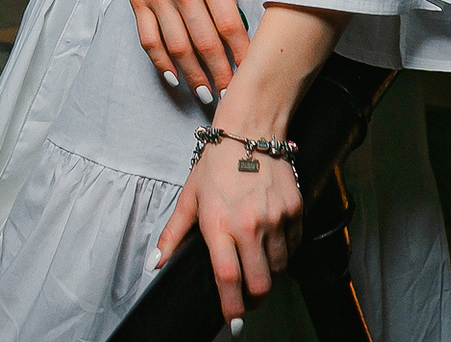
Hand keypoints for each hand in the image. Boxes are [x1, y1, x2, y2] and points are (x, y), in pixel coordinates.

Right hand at [112, 0, 249, 100]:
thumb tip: (237, 22)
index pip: (230, 25)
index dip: (242, 54)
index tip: (252, 72)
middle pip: (205, 44)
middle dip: (221, 74)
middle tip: (231, 96)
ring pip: (177, 48)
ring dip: (193, 76)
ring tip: (206, 94)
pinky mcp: (138, 1)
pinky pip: (149, 40)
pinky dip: (161, 63)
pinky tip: (174, 76)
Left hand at [152, 117, 304, 323]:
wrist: (250, 130)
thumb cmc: (217, 163)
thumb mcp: (189, 197)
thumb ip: (173, 234)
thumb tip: (155, 263)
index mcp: (219, 224)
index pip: (228, 278)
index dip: (231, 306)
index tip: (232, 321)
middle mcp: (249, 225)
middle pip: (260, 283)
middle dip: (254, 298)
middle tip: (247, 297)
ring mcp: (275, 217)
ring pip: (280, 267)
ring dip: (269, 272)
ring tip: (257, 262)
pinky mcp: (295, 209)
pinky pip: (294, 245)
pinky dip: (285, 250)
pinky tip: (272, 241)